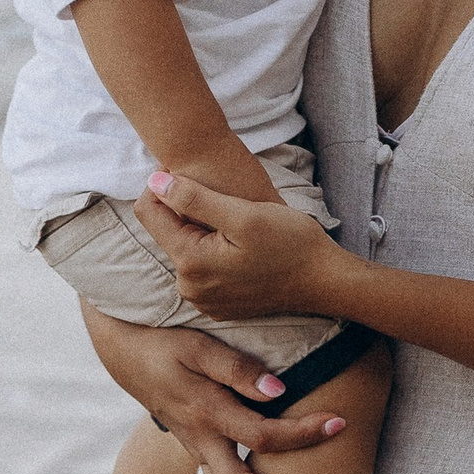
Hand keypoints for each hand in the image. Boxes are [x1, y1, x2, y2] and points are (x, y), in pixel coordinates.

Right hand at [83, 308, 345, 473]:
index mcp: (206, 412)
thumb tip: (278, 391)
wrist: (127, 355)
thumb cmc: (168, 344)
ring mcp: (197, 452)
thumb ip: (236, 368)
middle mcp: (201, 441)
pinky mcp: (198, 454)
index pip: (261, 433)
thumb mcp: (199, 347)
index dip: (302, 432)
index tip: (340, 424)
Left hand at [134, 168, 344, 325]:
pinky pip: (202, 267)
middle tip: (222, 195)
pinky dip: (212, 248)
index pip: (148, 212)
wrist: (324, 280)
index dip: (164, 183)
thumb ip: (194, 198)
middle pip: (167, 232)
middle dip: (185, 209)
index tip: (188, 170)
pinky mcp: (217, 303)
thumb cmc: (291, 244)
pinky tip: (239, 241)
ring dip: (200, 228)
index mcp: (190, 263)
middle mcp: (189, 288)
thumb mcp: (243, 213)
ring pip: (185, 248)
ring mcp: (203, 299)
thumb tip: (154, 181)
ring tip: (234, 217)